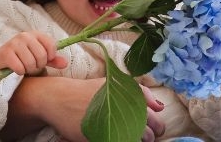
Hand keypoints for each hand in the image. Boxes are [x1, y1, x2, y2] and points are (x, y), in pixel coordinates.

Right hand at [0, 31, 67, 74]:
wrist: (1, 60)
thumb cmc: (24, 57)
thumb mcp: (40, 57)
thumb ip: (53, 60)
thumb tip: (65, 63)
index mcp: (35, 34)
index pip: (51, 45)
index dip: (50, 57)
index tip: (44, 60)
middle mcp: (25, 36)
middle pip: (41, 56)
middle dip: (39, 65)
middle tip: (32, 66)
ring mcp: (14, 43)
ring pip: (31, 63)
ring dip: (29, 70)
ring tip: (24, 67)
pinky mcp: (5, 53)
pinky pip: (20, 68)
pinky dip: (20, 72)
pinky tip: (16, 68)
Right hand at [0, 77, 164, 141]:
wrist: (60, 98)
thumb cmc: (89, 91)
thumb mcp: (114, 84)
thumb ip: (141, 93)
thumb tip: (161, 107)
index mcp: (129, 97)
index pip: (154, 118)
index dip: (156, 126)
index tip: (154, 128)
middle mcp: (123, 110)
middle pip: (149, 132)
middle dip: (150, 136)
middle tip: (145, 137)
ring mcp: (112, 126)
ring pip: (137, 139)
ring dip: (137, 140)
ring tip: (129, 136)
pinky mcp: (101, 137)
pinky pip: (121, 141)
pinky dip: (123, 140)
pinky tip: (117, 137)